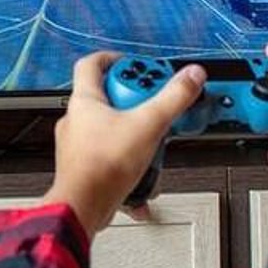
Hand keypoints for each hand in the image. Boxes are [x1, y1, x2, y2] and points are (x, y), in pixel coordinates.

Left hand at [45, 52, 206, 232]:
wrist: (82, 208)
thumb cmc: (100, 168)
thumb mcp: (148, 125)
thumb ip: (172, 98)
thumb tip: (190, 77)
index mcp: (85, 101)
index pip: (92, 64)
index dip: (116, 59)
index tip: (140, 67)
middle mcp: (77, 120)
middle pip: (110, 97)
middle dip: (136, 101)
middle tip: (154, 106)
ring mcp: (80, 145)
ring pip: (112, 128)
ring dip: (135, 132)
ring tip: (152, 140)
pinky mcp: (87, 167)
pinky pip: (111, 155)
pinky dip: (130, 160)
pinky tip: (145, 170)